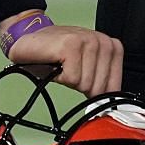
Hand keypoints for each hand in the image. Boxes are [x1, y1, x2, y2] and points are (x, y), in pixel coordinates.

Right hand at [3, 21, 123, 96]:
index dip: (98, 92)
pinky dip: (60, 77)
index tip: (84, 84)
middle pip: (99, 88)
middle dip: (80, 85)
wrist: (29, 43)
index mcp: (110, 47)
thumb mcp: (86, 69)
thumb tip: (112, 104)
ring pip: (85, 84)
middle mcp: (102, 40)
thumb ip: (102, 81)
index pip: (115, 85)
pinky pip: (72, 78)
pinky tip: (56, 64)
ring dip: (69, 80)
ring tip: (62, 66)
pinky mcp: (71, 44)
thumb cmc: (56, 56)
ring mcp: (87, 40)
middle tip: (69, 71)